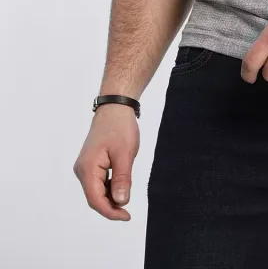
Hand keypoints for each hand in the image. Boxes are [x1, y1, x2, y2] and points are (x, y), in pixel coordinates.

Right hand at [73, 103, 139, 219]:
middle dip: (111, 206)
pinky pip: (98, 182)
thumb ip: (122, 179)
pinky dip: (109, 188)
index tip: (126, 216)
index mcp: (87, 168)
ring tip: (126, 197)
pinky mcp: (91, 163)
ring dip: (110, 197)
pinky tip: (121, 187)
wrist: (115, 107)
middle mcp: (82, 169)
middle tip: (128, 212)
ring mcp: (85, 166)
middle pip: (94, 197)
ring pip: (96, 190)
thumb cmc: (120, 127)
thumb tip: (121, 202)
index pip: (95, 199)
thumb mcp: (125, 154)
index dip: (110, 212)